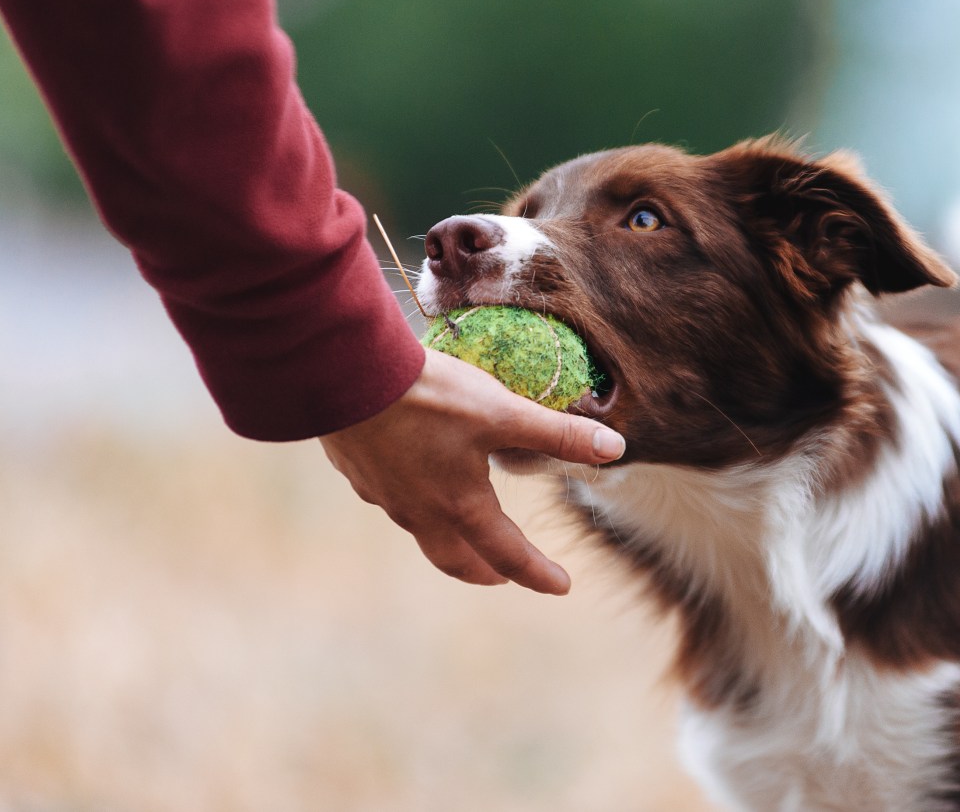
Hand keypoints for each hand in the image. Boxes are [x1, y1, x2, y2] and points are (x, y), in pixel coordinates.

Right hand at [319, 348, 625, 593]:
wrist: (344, 375)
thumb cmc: (428, 397)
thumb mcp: (503, 411)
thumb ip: (558, 433)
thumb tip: (615, 447)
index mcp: (460, 506)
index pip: (509, 554)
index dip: (539, 573)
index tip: (562, 586)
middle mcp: (421, 513)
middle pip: (456, 560)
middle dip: (485, 570)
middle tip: (505, 574)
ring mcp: (384, 496)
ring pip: (422, 532)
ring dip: (449, 539)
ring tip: (462, 527)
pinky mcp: (358, 472)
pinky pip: (393, 500)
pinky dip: (415, 503)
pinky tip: (414, 480)